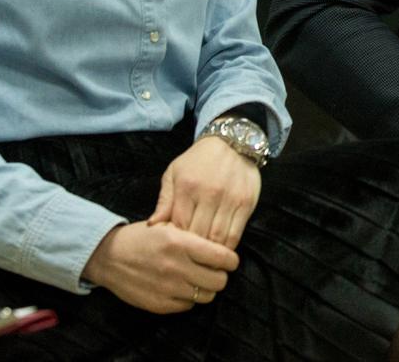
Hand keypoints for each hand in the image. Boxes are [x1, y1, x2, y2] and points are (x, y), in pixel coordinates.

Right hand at [82, 221, 238, 313]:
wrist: (108, 256)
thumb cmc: (142, 238)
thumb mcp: (169, 226)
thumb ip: (195, 235)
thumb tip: (223, 245)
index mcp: (181, 244)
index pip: (224, 258)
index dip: (231, 260)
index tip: (228, 259)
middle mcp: (176, 267)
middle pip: (220, 281)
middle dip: (220, 275)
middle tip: (213, 270)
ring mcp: (168, 288)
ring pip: (207, 296)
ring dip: (205, 288)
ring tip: (197, 278)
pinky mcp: (159, 305)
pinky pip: (188, 306)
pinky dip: (189, 298)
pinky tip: (181, 287)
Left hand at [147, 136, 261, 248]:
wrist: (233, 142)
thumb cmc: (199, 160)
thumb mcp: (174, 173)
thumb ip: (164, 200)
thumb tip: (152, 225)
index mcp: (187, 187)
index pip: (179, 226)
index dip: (176, 241)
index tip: (174, 247)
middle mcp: (209, 194)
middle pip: (198, 235)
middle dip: (192, 249)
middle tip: (188, 256)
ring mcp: (230, 199)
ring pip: (217, 238)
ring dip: (210, 252)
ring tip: (203, 257)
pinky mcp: (246, 203)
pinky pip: (235, 234)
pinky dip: (226, 247)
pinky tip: (220, 250)